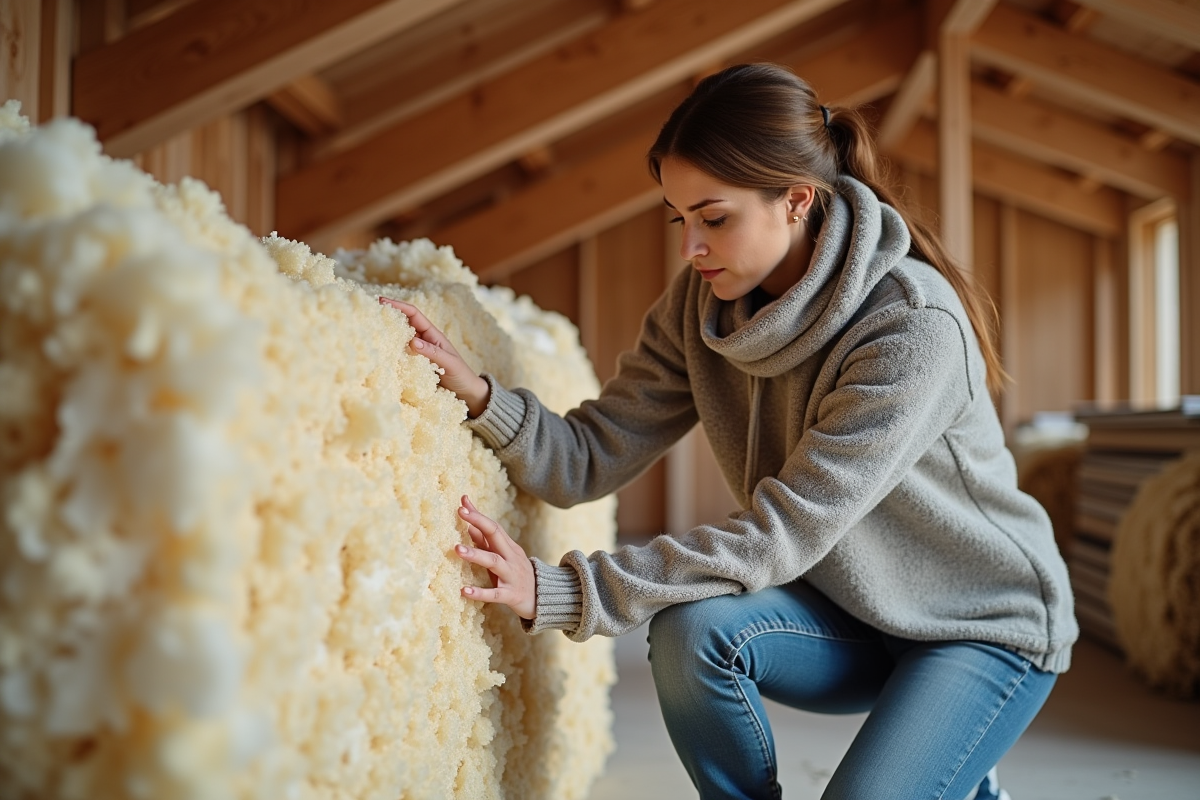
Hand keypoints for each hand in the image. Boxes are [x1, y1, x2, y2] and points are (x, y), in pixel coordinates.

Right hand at [378, 297, 489, 417]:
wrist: (467, 393)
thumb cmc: (461, 375)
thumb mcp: (450, 363)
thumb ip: (433, 353)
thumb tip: (412, 342)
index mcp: (432, 335)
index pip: (414, 315)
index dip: (399, 306)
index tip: (382, 301)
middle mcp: (423, 341)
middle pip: (403, 324)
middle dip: (388, 316)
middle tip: (369, 312)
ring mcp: (417, 354)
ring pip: (399, 340)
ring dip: (387, 334)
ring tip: (370, 329)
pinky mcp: (414, 367)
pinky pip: (400, 356)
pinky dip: (390, 352)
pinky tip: (379, 352)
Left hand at [454, 495, 535, 619]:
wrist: (543, 598)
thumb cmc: (516, 574)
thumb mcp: (504, 556)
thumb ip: (486, 542)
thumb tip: (469, 526)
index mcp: (508, 547)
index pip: (493, 526)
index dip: (478, 515)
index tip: (462, 504)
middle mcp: (511, 558)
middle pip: (496, 536)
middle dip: (479, 522)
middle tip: (461, 513)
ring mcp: (511, 576)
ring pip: (494, 562)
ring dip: (475, 554)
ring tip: (457, 549)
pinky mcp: (510, 595)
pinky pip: (494, 594)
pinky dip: (480, 593)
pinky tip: (464, 591)